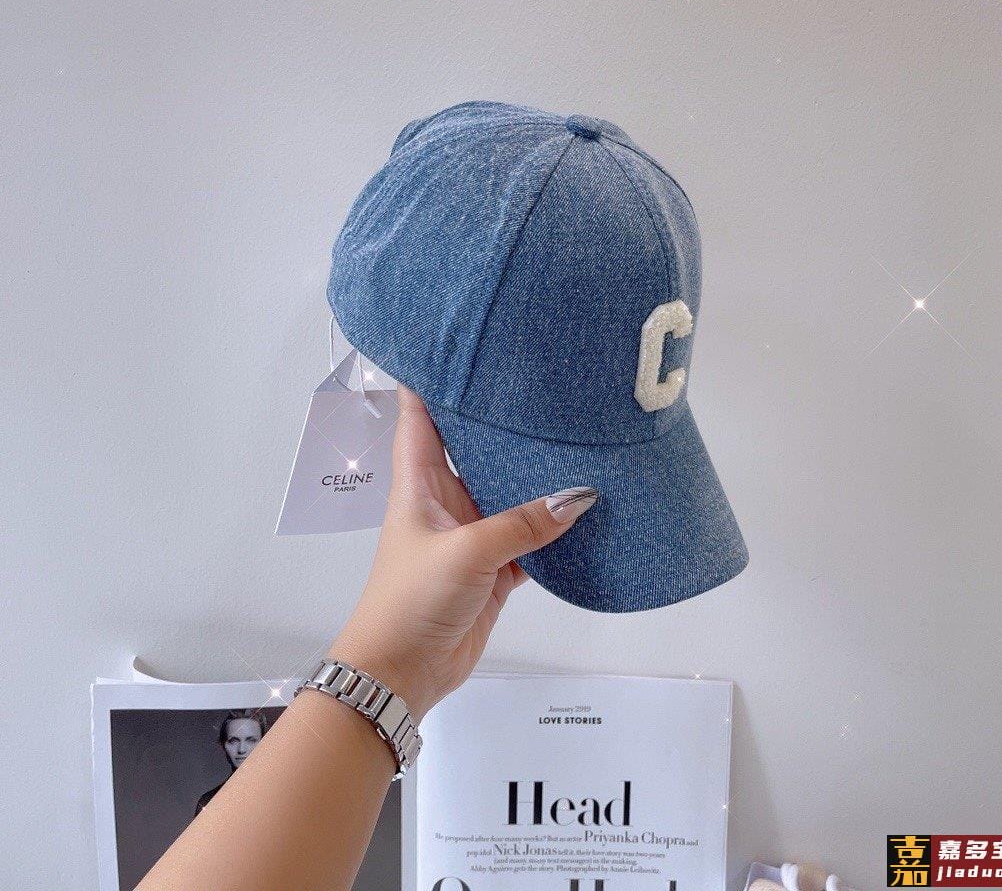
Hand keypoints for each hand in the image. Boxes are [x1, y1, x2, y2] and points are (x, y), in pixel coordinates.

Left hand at [328, 386, 597, 720]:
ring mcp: (471, 532)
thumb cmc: (408, 604)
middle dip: (503, 421)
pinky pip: (530, 536)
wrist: (401, 673)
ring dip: (534, 474)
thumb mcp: (466, 553)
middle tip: (544, 387)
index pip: (422, 413)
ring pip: (509, 490)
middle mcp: (445, 498)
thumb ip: (523, 524)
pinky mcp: (494, 565)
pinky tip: (583, 510)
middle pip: (475, 446)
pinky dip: (553, 526)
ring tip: (574, 439)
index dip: (436, 376)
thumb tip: (577, 496)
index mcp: (419, 481)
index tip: (462, 344)